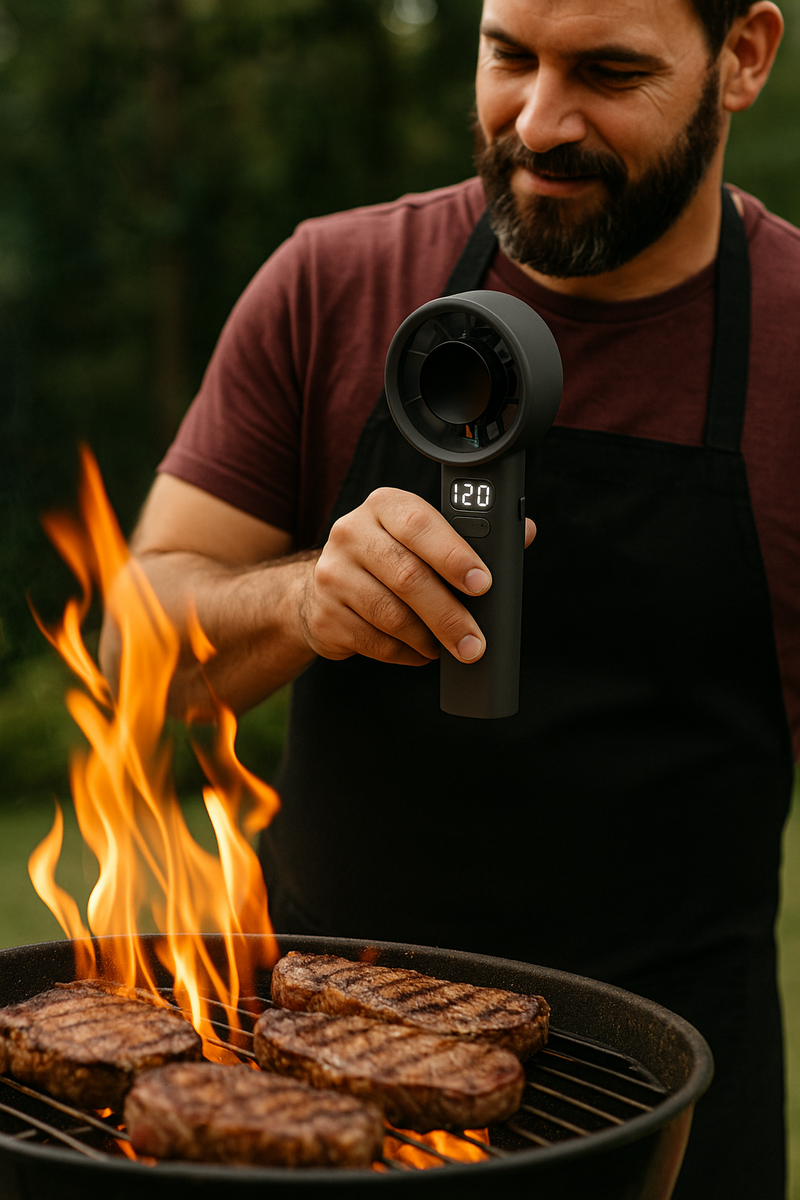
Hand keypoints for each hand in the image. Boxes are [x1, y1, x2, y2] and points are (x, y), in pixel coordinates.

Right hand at [298, 487, 534, 666]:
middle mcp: (352, 533)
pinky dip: (407, 653)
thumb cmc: (390, 557)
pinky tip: (420, 651)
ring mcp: (332, 574)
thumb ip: (471, 535)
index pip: (420, 523)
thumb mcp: (424, 535)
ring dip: (429, 639)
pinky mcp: (325, 615)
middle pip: (408, 576)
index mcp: (385, 506)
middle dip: (450, 615)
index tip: (483, 584)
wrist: (325, 586)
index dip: (454, 555)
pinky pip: (376, 642)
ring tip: (448, 647)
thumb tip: (523, 532)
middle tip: (475, 642)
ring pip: (392, 615)